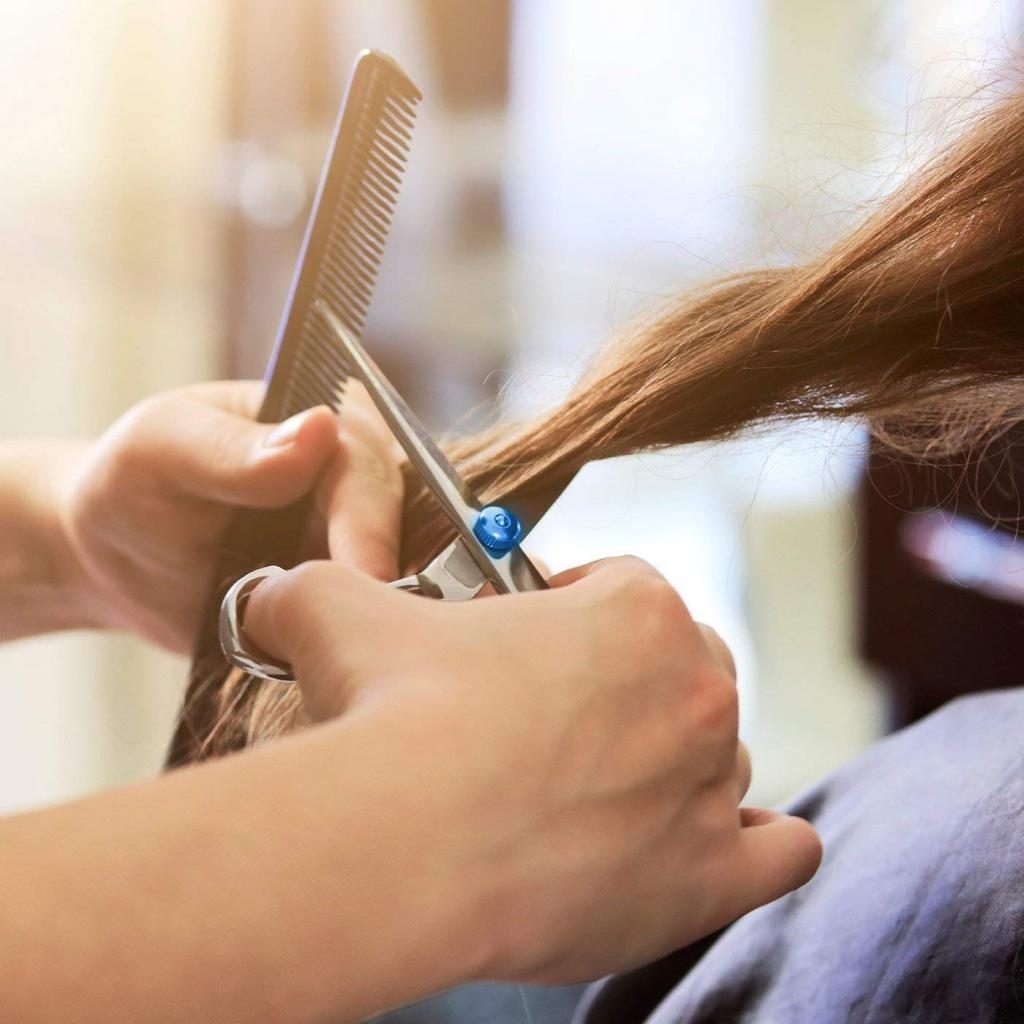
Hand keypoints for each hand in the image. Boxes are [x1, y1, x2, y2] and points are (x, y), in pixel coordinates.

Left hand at [62, 381, 402, 652]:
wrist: (117, 560)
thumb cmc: (134, 484)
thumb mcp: (164, 449)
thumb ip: (234, 449)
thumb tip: (319, 430)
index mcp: (331, 421)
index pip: (371, 471)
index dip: (371, 526)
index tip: (367, 577)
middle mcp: (361, 481)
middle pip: (404, 531)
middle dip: (384, 579)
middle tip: (363, 635)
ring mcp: (361, 542)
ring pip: (401, 580)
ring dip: (377, 617)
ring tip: (350, 655)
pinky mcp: (352, 594)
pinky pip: (376, 621)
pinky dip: (361, 644)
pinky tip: (338, 664)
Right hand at [243, 555, 821, 982]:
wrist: (403, 841)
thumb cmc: (392, 715)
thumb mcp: (344, 613)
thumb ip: (321, 585)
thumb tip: (275, 592)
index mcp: (637, 609)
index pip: (628, 588)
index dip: (575, 608)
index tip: (531, 640)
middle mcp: (695, 687)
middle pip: (686, 669)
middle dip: (628, 683)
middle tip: (555, 719)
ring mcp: (709, 783)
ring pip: (717, 759)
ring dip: (672, 766)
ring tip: (596, 792)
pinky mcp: (709, 878)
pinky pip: (778, 852)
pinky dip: (756, 847)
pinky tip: (712, 845)